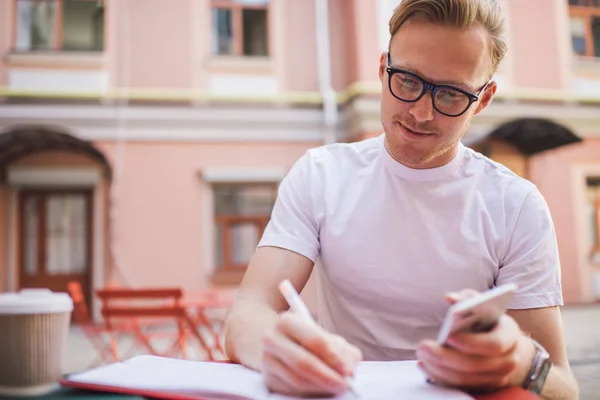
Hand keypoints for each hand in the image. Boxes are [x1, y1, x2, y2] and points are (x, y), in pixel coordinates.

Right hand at [261, 312, 362, 396]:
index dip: (333, 358)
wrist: (281, 345)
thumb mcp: (329, 339)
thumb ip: (344, 352)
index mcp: (287, 321)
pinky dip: (310, 393)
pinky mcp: (267, 379)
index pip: (315, 340)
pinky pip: (291, 391)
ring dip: (320, 388)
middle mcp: (272, 338)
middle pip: (303, 362)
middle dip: (327, 377)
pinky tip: (319, 388)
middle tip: (344, 385)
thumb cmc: (311, 341)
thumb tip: (349, 373)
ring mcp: (266, 360)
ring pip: (297, 380)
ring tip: (334, 387)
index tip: (347, 371)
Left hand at [416, 289, 535, 391]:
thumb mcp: (482, 305)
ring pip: (465, 379)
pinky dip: (439, 377)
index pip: (493, 344)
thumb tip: (450, 297)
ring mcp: (496, 377)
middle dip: (445, 357)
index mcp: (509, 335)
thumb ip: (468, 298)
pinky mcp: (482, 386)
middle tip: (423, 347)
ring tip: (421, 356)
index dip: (471, 343)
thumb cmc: (488, 319)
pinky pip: (459, 386)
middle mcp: (507, 360)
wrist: (504, 344)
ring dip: (439, 368)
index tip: (449, 336)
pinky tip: (424, 366)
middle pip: (475, 365)